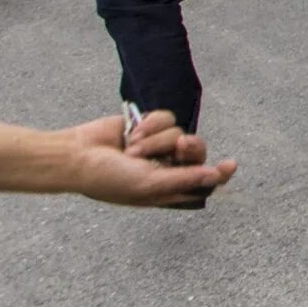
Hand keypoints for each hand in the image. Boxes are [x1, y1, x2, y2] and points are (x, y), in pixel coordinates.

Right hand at [62, 110, 236, 207]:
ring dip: (156, 139)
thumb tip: (215, 178)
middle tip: (180, 146)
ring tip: (133, 148)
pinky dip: (151, 124)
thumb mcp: (148, 184)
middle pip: (197, 153)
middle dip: (190, 148)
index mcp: (167, 188)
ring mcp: (157, 146)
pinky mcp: (149, 127)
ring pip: (179, 132)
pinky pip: (166, 118)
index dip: (219, 175)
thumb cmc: (109, 178)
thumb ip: (184, 179)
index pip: (202, 183)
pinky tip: (132, 133)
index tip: (230, 165)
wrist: (77, 155)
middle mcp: (165, 167)